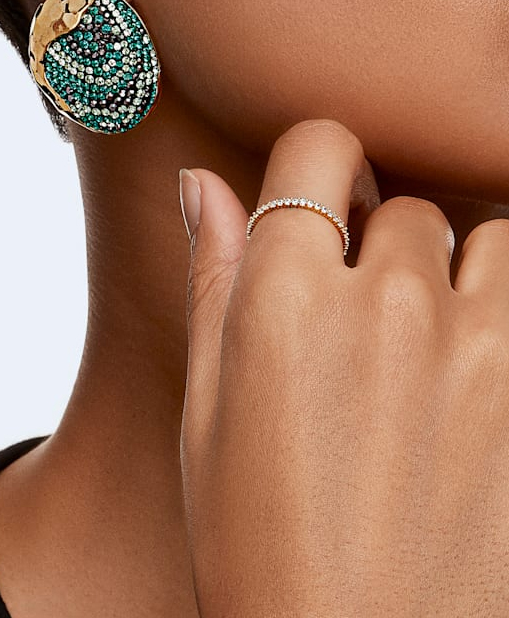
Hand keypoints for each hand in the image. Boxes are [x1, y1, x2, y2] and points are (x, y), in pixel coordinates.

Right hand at [178, 118, 508, 616]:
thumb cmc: (257, 536)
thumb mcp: (207, 404)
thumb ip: (214, 277)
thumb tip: (203, 183)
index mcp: (285, 300)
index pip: (320, 148)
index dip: (318, 164)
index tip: (322, 202)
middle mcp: (385, 305)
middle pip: (403, 203)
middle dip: (379, 238)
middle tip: (361, 308)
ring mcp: (479, 350)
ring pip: (490, 237)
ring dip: (460, 267)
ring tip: (430, 333)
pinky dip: (502, 313)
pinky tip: (469, 370)